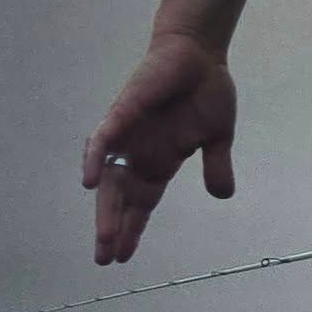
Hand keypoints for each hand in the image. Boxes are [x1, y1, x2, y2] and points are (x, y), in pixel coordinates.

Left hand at [82, 33, 237, 265]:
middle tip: (105, 258)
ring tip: (103, 238)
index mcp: (160, 161)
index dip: (131, 228)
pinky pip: (103, 140)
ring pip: (108, 177)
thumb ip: (216, 166)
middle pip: (120, 198)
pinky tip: (88, 183)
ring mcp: (128, 135)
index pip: (140, 202)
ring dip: (104, 207)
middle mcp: (139, 153)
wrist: (200, 53)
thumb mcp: (218, 136)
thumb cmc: (206, 90)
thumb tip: (223, 195)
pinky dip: (93, 160)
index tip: (123, 257)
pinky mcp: (124, 112)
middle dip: (113, 227)